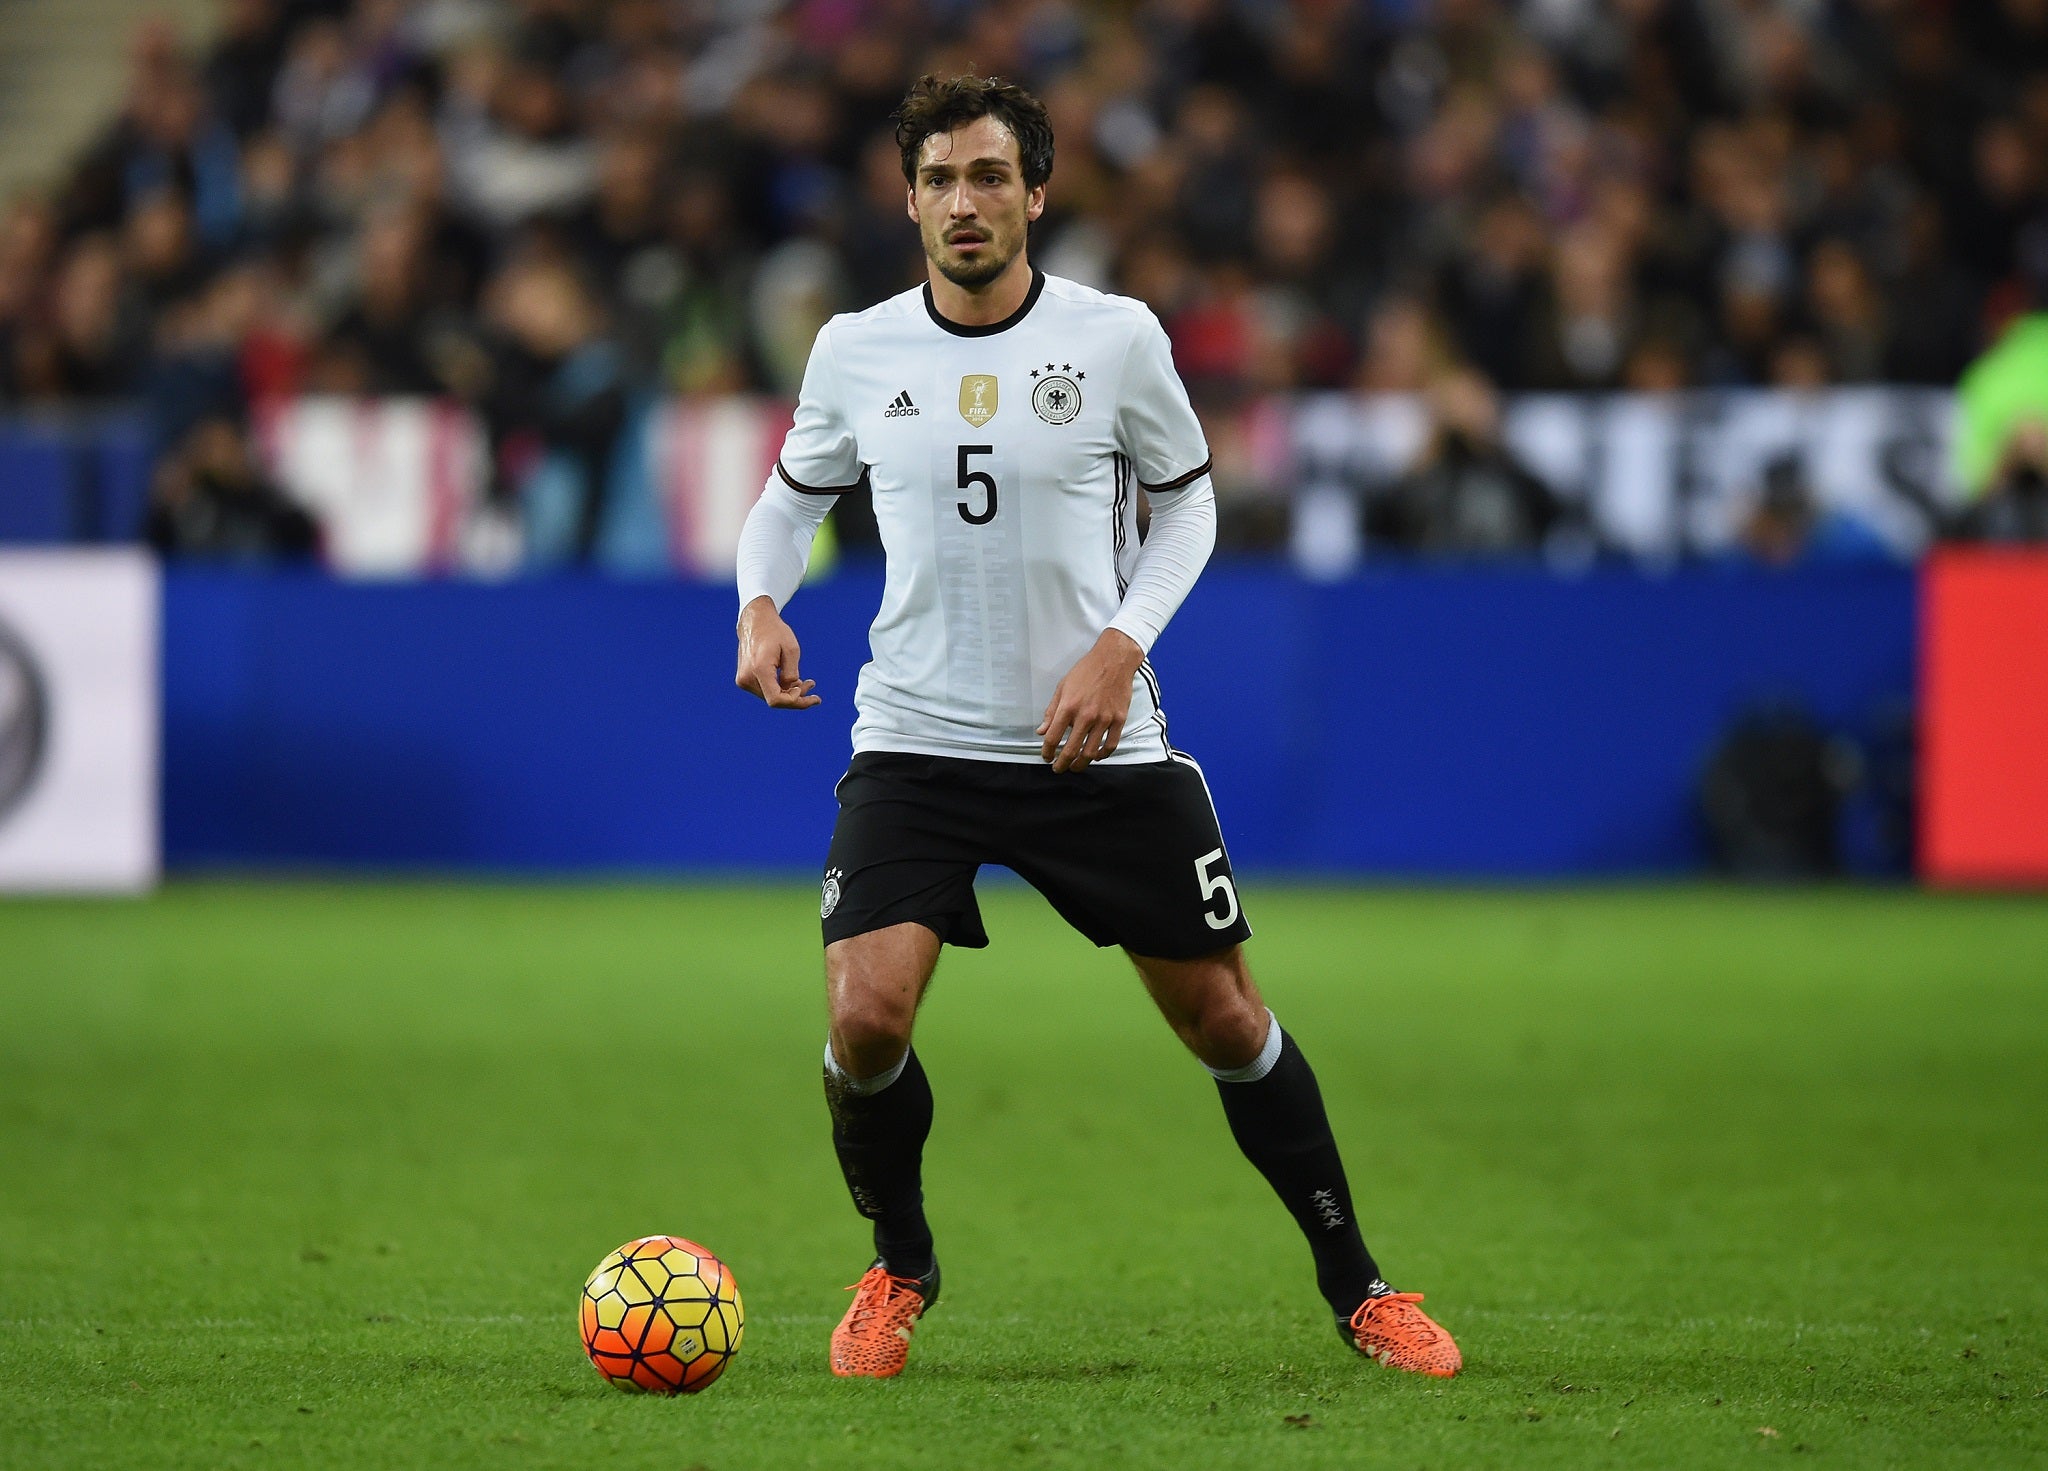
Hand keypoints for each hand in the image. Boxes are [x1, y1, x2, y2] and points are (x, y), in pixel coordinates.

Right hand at [735, 595, 820, 708]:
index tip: (807, 689)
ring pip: (770, 697)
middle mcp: (747, 678)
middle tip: (813, 687)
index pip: (776, 699)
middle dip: (796, 697)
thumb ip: (791, 673)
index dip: (794, 701)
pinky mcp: (743, 679)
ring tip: (805, 682)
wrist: (755, 621)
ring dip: (788, 693)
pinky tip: (792, 681)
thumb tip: (790, 691)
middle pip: (774, 700)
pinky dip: (779, 688)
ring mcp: (743, 680)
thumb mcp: (791, 649)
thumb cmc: (775, 632)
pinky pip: (765, 690)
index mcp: (759, 669)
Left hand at [1038, 628, 1143, 771]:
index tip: (1046, 757)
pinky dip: (1102, 755)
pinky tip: (1096, 756)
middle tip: (1058, 768)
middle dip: (1062, 764)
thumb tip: (1042, 731)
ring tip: (1075, 767)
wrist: (1113, 660)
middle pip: (1071, 750)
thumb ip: (1051, 711)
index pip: (1053, 737)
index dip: (1047, 752)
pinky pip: (1110, 744)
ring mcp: (1104, 719)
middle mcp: (1085, 716)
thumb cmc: (1086, 671)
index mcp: (1068, 707)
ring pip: (1090, 752)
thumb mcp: (1062, 687)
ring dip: (1080, 764)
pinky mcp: (1118, 719)